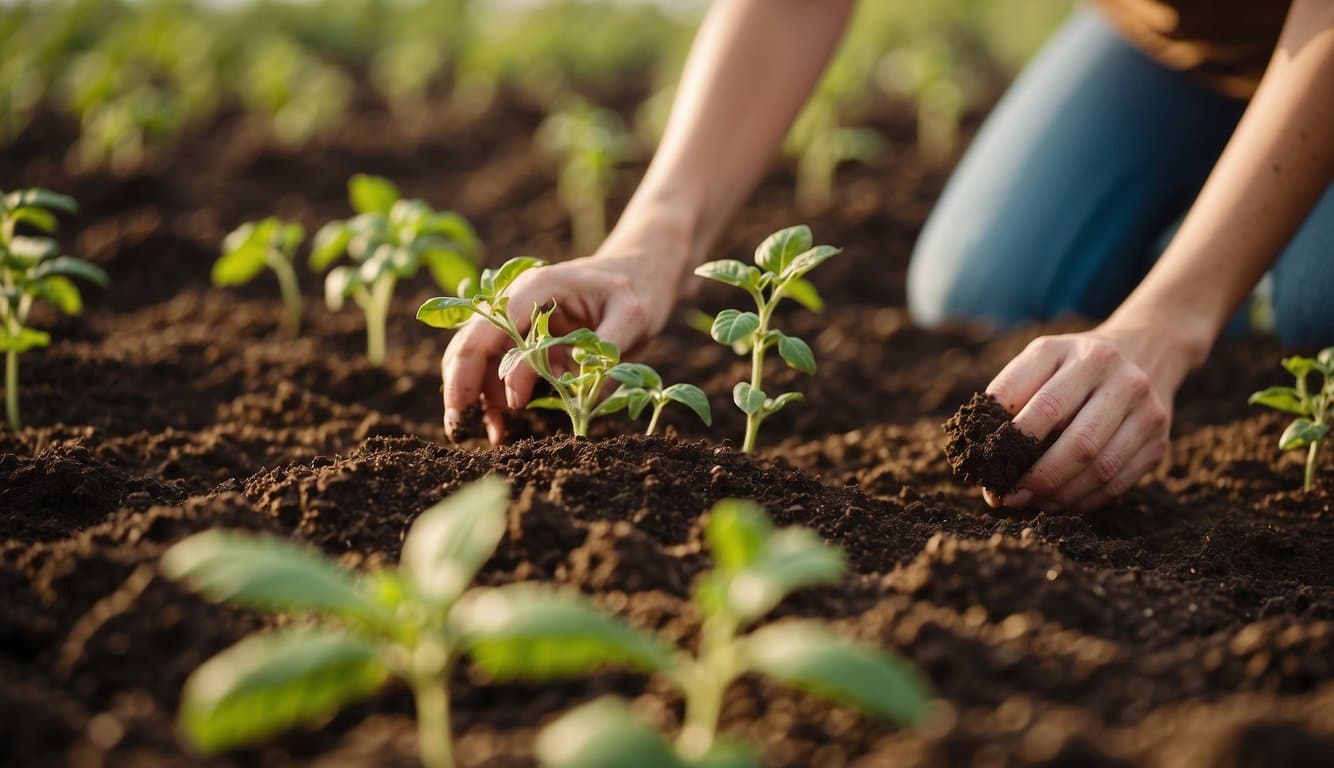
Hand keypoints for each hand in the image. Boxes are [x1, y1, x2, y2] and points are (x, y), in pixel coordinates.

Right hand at [440, 241, 682, 443]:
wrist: (639, 273)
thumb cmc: (637, 290)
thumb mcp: (632, 318)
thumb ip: (603, 352)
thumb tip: (576, 393)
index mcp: (534, 289)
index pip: (489, 329)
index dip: (487, 370)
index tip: (513, 407)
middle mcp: (515, 301)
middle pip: (470, 344)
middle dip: (460, 387)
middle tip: (459, 430)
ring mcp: (516, 320)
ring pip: (479, 362)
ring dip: (478, 399)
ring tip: (492, 437)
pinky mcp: (525, 340)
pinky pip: (499, 370)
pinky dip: (496, 397)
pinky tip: (502, 426)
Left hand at [981, 324, 1198, 511]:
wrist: (1146, 349)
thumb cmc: (1072, 365)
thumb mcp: (1040, 361)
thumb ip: (1008, 399)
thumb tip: (985, 465)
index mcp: (1077, 353)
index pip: (1044, 406)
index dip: (1014, 443)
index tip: (989, 466)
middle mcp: (1118, 378)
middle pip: (1078, 443)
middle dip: (1039, 477)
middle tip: (1011, 496)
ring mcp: (1146, 410)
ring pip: (1101, 468)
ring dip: (1062, 494)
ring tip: (1034, 503)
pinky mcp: (1159, 439)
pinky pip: (1120, 482)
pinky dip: (1086, 500)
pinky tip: (1062, 503)